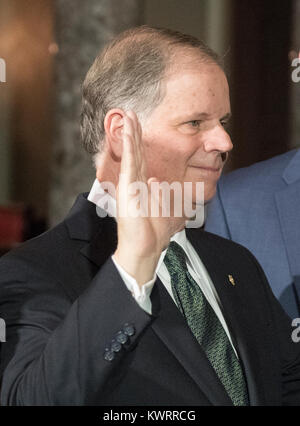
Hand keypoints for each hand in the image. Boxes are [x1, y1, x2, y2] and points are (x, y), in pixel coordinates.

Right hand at [113, 110, 184, 286]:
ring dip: (130, 133)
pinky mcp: (127, 186)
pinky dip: (129, 146)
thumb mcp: (160, 207)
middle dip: (133, 131)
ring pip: (131, 153)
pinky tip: (129, 132)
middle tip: (130, 113)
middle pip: (135, 151)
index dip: (140, 142)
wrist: (144, 245)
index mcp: (141, 185)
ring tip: (128, 115)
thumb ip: (157, 192)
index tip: (138, 126)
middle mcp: (133, 181)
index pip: (141, 158)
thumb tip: (155, 181)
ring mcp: (129, 183)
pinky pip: (129, 162)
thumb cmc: (152, 231)